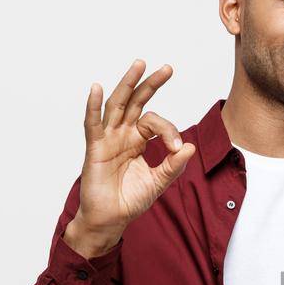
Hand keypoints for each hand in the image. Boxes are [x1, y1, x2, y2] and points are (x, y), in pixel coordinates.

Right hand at [62, 59, 195, 257]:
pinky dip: (93, 106)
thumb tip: (190, 147)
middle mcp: (122, 134)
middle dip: (150, 84)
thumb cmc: (130, 200)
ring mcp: (108, 139)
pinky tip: (96, 87)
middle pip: (136, 102)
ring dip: (127, 84)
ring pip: (117, 105)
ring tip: (139, 65)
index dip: (169, 130)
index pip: (155, 122)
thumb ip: (173, 165)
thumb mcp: (158, 182)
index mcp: (138, 140)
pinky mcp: (95, 149)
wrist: (111, 220)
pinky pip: (93, 124)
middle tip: (167, 68)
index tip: (177, 148)